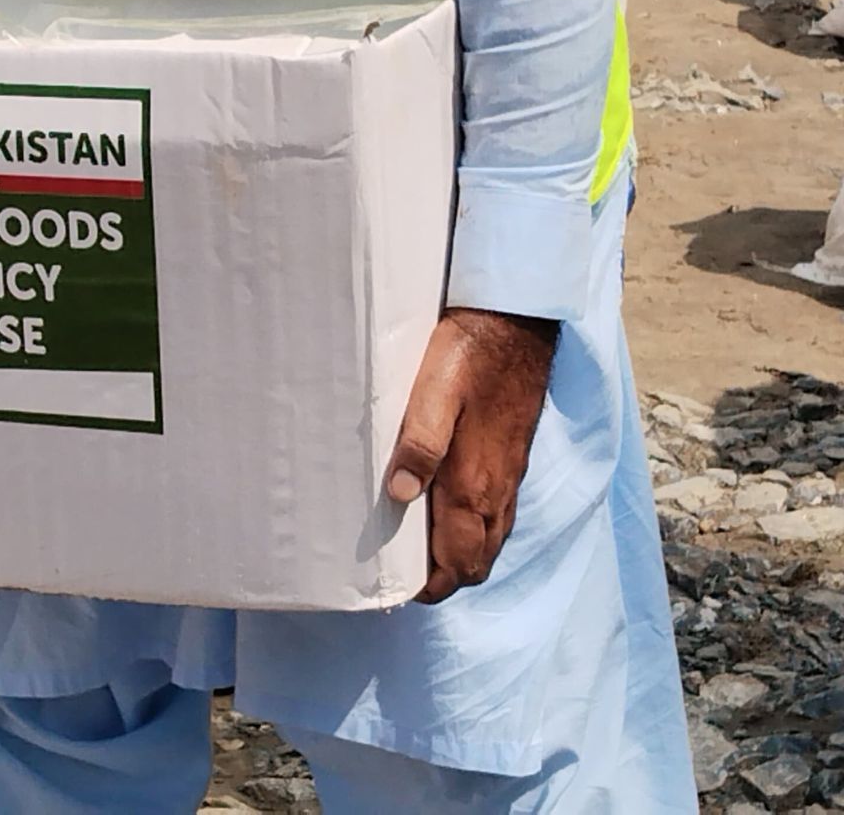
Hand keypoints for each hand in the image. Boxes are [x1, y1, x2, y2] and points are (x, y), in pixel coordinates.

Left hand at [385, 308, 558, 603]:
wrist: (516, 323)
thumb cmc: (469, 354)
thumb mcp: (432, 394)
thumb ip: (418, 444)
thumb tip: (397, 496)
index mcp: (475, 482)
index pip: (459, 561)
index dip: (432, 586)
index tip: (400, 591)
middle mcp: (497, 489)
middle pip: (477, 560)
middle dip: (445, 578)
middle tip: (404, 574)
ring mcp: (509, 475)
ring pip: (491, 539)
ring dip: (461, 555)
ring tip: (419, 550)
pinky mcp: (512, 457)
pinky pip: (499, 513)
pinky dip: (476, 530)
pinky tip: (447, 511)